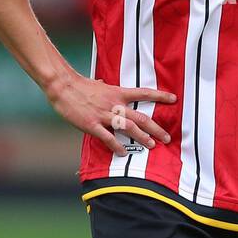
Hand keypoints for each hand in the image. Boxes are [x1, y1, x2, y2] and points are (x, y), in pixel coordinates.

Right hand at [45, 71, 174, 156]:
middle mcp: (114, 104)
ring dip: (142, 138)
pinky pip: (108, 138)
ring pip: (128, 128)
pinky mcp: (92, 125)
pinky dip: (117, 146)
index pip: (144, 93)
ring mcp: (104, 115)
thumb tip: (106, 83)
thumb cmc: (80, 85)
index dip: (160, 96)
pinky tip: (123, 153)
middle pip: (140, 117)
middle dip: (156, 128)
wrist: (63, 86)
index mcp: (118, 93)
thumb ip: (106, 88)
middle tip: (167, 137)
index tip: (174, 99)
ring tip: (152, 145)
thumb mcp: (99, 84)